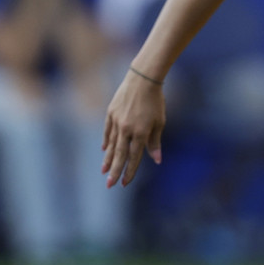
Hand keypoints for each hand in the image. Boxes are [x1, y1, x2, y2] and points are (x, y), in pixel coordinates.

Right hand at [102, 68, 166, 187]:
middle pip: (120, 155)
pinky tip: (104, 151)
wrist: (143, 79)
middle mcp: (127, 129)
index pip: (134, 157)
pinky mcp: (111, 113)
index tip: (125, 183)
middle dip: (115, 171)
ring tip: (103, 172)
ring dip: (108, 160)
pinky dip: (106, 141)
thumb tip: (156, 160)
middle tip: (109, 185)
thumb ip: (155, 142)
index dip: (130, 171)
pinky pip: (108, 131)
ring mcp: (117, 121)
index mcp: (141, 133)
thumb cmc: (155, 101)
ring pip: (112, 145)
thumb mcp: (159, 122)